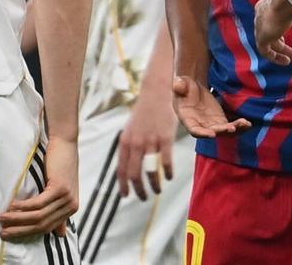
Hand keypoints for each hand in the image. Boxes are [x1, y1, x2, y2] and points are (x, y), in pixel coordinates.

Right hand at [0, 136, 78, 239]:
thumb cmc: (59, 165)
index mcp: (71, 209)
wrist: (65, 143)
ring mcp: (67, 198)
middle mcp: (72, 206)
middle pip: (42, 225)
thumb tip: (60, 234)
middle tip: (3, 233)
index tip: (11, 235)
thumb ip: (59, 212)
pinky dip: (23, 206)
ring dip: (17, 218)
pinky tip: (12, 205)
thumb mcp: (60, 191)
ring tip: (2, 218)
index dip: (28, 233)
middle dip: (20, 230)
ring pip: (38, 216)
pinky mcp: (60, 188)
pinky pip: (38, 203)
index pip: (47, 229)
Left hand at [117, 80, 178, 200]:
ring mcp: (151, 141)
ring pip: (151, 171)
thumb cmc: (143, 115)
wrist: (155, 95)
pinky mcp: (165, 139)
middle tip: (143, 197)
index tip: (126, 196)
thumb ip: (128, 148)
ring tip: (157, 190)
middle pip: (135, 174)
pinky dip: (168, 172)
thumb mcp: (129, 131)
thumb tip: (127, 169)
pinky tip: (169, 177)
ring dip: (154, 185)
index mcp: (125, 142)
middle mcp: (136, 143)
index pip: (121, 170)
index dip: (123, 185)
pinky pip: (166, 162)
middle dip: (139, 190)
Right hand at [171, 76, 250, 137]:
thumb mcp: (180, 83)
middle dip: (222, 131)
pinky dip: (239, 126)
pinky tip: (248, 124)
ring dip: (235, 130)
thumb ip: (179, 85)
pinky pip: (230, 126)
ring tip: (245, 125)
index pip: (194, 130)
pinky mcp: (220, 121)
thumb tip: (177, 84)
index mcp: (188, 119)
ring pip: (224, 132)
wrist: (192, 89)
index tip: (212, 134)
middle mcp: (200, 126)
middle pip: (212, 132)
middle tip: (232, 128)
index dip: (202, 133)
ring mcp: (211, 125)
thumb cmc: (183, 86)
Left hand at [253, 0, 291, 64]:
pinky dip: (275, 57)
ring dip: (280, 51)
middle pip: (268, 29)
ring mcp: (259, 25)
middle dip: (280, 41)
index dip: (280, 25)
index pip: (270, 15)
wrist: (287, 1)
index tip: (291, 30)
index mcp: (267, 1)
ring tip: (291, 58)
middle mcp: (261, 12)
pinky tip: (286, 61)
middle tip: (291, 49)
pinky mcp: (261, 36)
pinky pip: (265, 51)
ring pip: (267, 41)